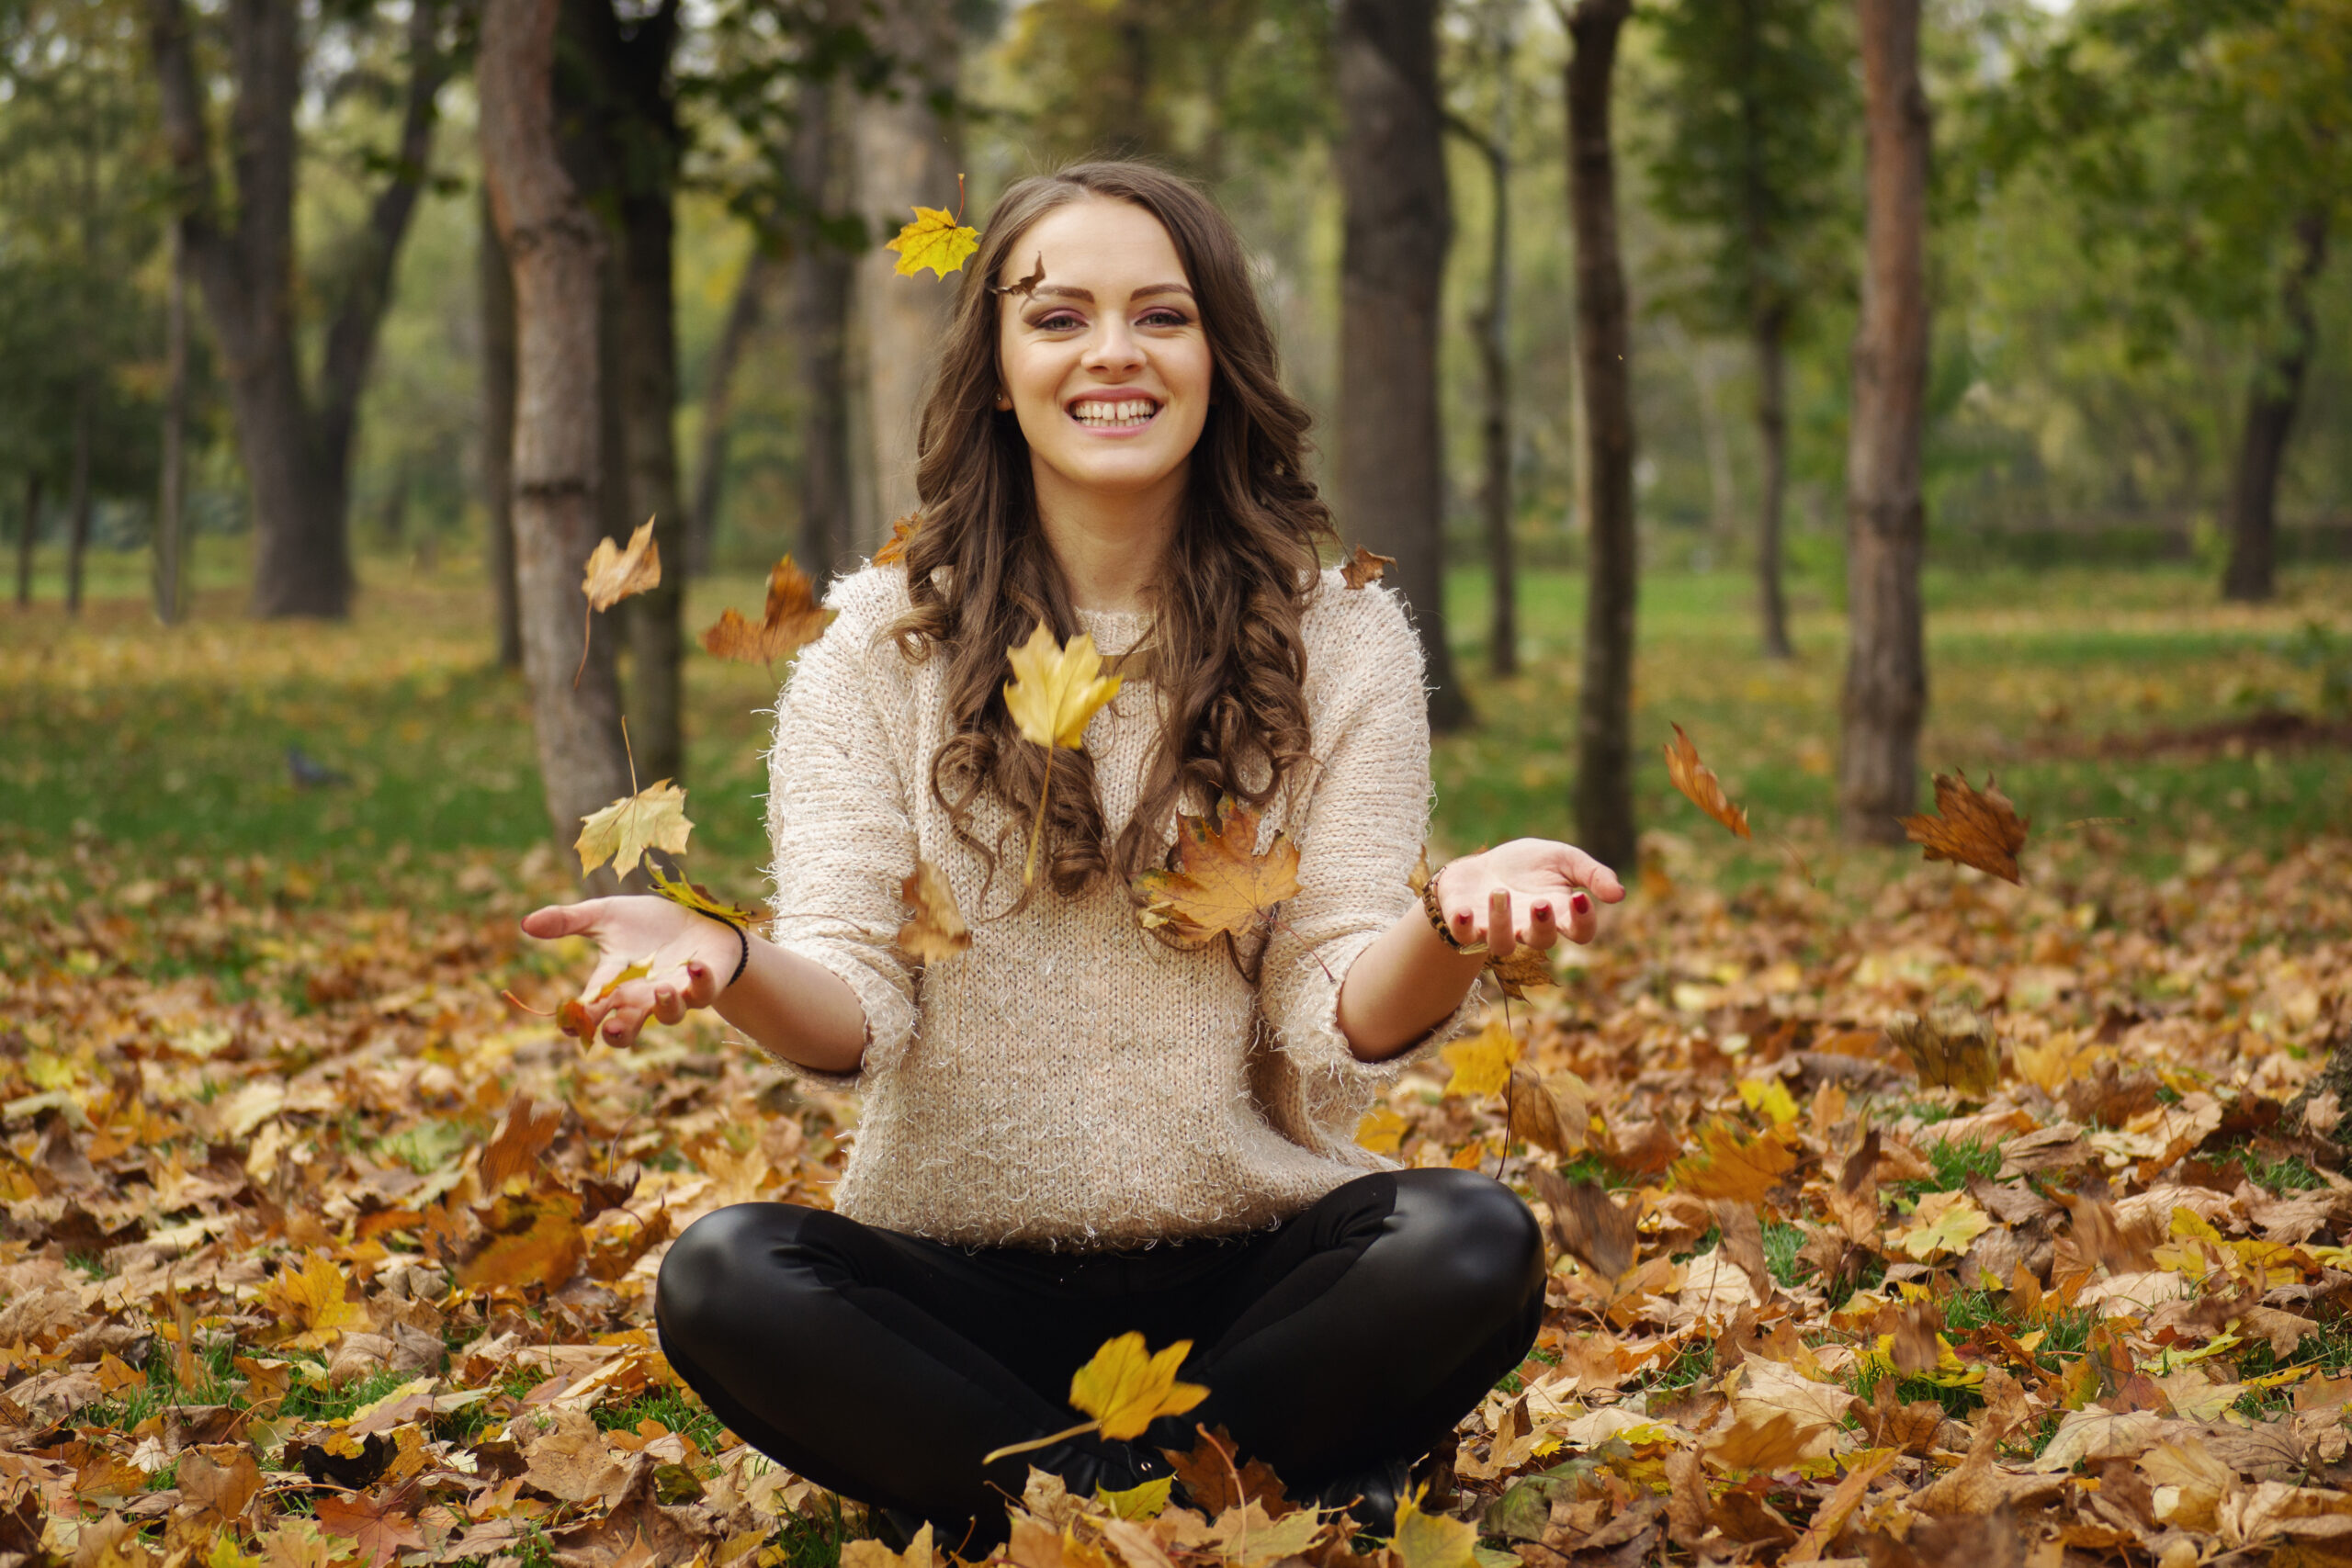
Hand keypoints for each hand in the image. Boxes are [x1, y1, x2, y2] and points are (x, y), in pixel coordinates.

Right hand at [520, 895, 742, 1047]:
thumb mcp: (606, 915)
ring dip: (665, 1007)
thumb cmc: (649, 923)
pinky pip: (704, 991)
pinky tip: (695, 965)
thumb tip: (525, 923)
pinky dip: (700, 982)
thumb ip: (568, 920)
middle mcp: (643, 996)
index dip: (579, 1020)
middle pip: (627, 1027)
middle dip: (618, 1033)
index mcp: (616, 983)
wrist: (698, 918)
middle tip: (609, 1030)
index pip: (592, 1007)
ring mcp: (675, 993)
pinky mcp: (705, 983)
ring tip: (659, 991)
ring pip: (669, 1015)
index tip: (568, 1026)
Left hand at [1430, 838, 1626, 959]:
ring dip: (1502, 921)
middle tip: (1540, 902)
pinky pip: (1464, 938)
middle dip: (1542, 925)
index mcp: (1558, 914)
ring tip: (1500, 892)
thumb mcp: (1563, 858)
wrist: (1483, 865)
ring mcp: (1496, 930)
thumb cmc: (1528, 865)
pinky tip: (1464, 912)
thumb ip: (1592, 873)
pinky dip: (1463, 927)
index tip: (1580, 898)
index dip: (1583, 922)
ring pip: (1502, 944)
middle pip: (1541, 941)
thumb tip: (1619, 894)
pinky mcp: (1465, 925)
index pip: (1580, 932)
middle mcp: (1528, 928)